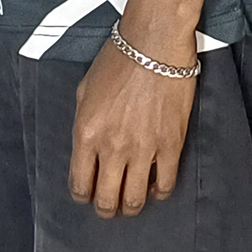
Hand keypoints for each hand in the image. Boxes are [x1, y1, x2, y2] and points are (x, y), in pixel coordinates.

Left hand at [68, 3, 198, 218]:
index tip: (87, 194)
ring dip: (130, 207)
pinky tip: (154, 187)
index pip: (80, 183)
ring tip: (131, 203)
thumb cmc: (119, 58)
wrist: (154, 42)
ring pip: (134, 199)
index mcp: (86, 133)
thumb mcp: (84, 90)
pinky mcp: (171, 144)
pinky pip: (165, 183)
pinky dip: (158, 192)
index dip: (83, 195)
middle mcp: (112, 146)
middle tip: (108, 207)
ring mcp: (143, 148)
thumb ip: (83, 123)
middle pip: (106, 199)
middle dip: (105, 209)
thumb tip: (86, 147)